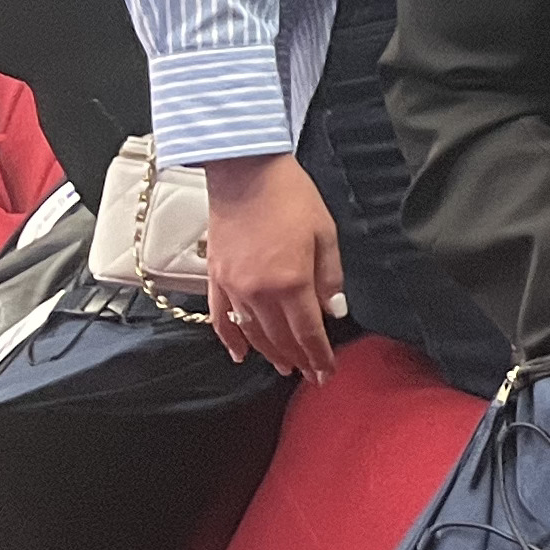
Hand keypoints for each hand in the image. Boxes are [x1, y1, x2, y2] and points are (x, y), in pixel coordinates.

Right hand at [205, 153, 345, 380]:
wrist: (245, 174)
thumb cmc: (291, 198)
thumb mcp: (325, 234)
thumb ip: (330, 277)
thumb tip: (334, 311)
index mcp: (291, 282)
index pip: (309, 332)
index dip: (319, 356)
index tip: (328, 372)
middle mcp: (259, 293)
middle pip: (281, 338)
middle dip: (299, 359)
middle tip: (311, 375)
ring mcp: (233, 289)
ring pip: (253, 334)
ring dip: (270, 354)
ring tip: (286, 366)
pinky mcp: (215, 280)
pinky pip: (221, 320)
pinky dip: (231, 340)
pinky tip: (242, 354)